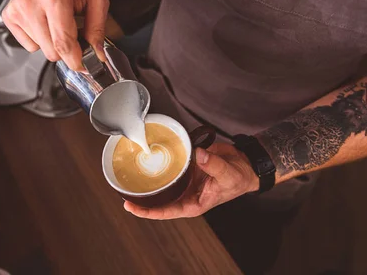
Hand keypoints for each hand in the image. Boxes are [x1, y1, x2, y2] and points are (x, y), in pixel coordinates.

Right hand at [2, 0, 108, 70]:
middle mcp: (31, 3)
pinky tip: (43, 21)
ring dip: (52, 41)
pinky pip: (28, 45)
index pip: (63, 42)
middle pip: (51, 51)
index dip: (75, 60)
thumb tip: (97, 55)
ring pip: (40, 50)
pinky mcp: (8, 15)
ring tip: (56, 21)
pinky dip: (39, 38)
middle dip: (66, 49)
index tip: (83, 66)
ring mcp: (17, 9)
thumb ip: (98, 29)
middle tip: (72, 32)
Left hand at [124, 143, 258, 219]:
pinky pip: (170, 166)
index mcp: (193, 204)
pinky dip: (161, 162)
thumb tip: (199, 155)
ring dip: (148, 180)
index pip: (166, 211)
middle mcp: (185, 194)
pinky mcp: (186, 166)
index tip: (130, 207)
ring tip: (128, 174)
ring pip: (162, 183)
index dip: (147, 211)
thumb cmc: (238, 177)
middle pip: (159, 199)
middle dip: (141, 197)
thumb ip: (213, 165)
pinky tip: (148, 156)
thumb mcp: (228, 175)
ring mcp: (184, 180)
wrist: (245, 164)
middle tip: (122, 190)